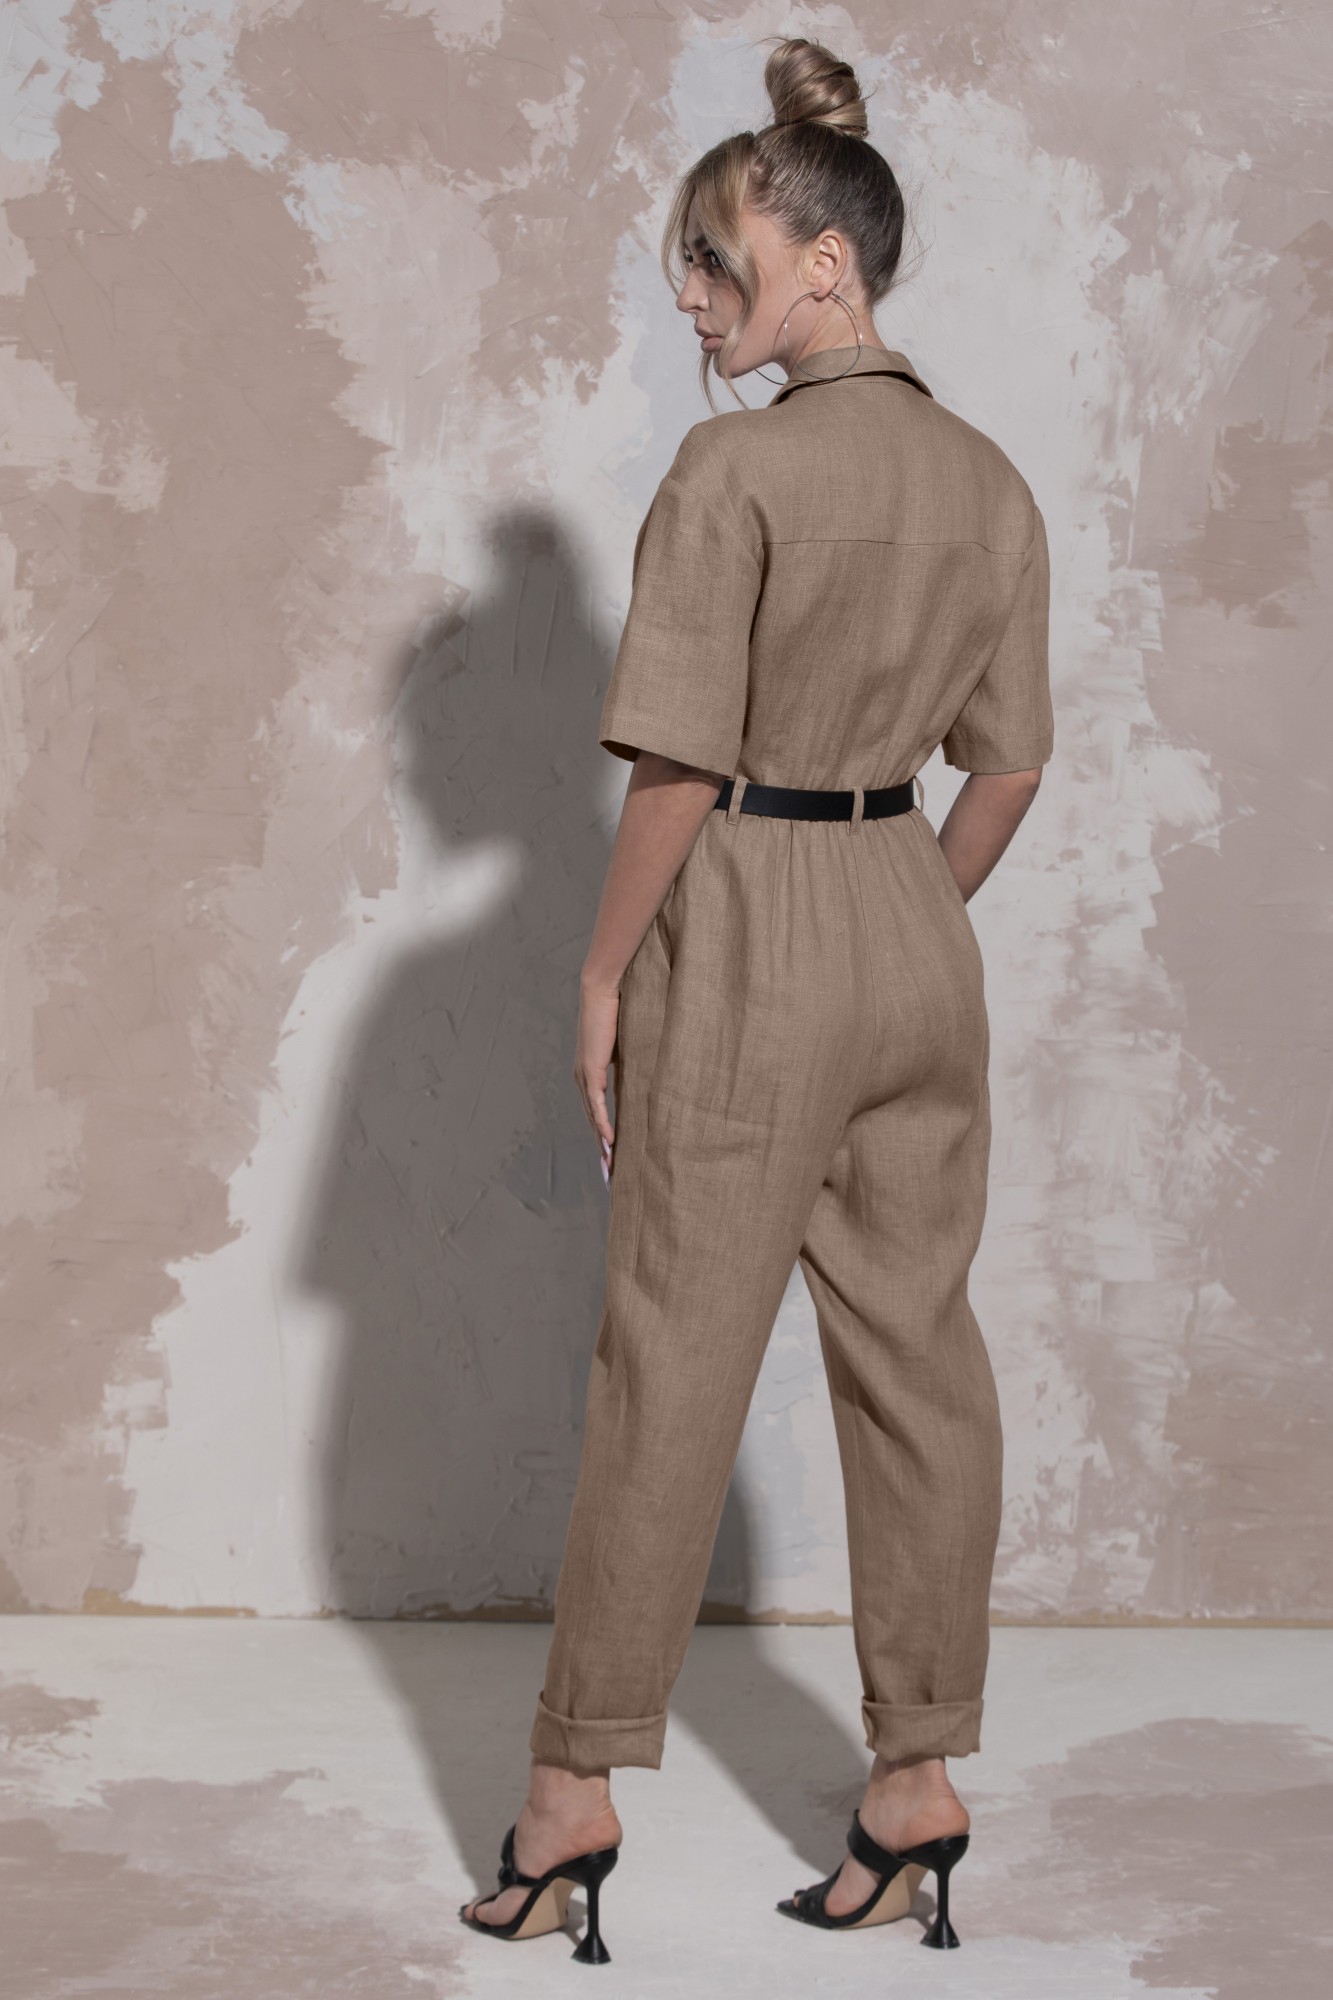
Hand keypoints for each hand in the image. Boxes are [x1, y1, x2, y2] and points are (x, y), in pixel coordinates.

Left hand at [575, 973, 619, 1181]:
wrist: (601, 993)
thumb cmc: (614, 1014)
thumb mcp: (623, 1048)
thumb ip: (627, 1066)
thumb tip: (644, 1078)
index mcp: (588, 1074)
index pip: (595, 1112)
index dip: (603, 1135)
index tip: (612, 1155)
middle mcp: (581, 1078)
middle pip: (592, 1121)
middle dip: (602, 1148)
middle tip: (611, 1172)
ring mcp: (583, 1076)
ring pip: (593, 1117)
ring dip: (602, 1142)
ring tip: (611, 1164)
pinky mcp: (590, 1071)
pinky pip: (596, 1104)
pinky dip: (603, 1123)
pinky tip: (610, 1141)